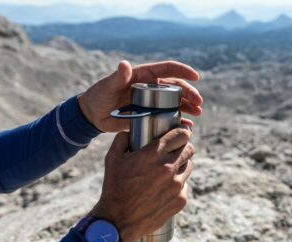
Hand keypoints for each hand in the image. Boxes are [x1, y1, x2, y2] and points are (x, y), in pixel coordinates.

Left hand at [78, 60, 202, 131]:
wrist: (93, 115)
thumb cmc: (99, 95)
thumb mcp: (108, 85)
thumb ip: (118, 76)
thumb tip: (125, 64)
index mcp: (144, 75)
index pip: (168, 69)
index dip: (183, 71)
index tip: (196, 76)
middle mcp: (152, 87)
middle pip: (176, 87)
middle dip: (190, 93)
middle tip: (199, 102)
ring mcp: (153, 102)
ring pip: (176, 102)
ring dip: (189, 106)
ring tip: (198, 113)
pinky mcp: (151, 115)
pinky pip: (169, 117)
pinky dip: (179, 121)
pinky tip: (188, 126)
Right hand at [90, 126, 194, 241]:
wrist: (118, 220)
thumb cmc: (114, 188)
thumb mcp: (112, 159)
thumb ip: (122, 139)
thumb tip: (130, 131)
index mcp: (153, 154)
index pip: (182, 135)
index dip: (182, 132)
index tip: (181, 134)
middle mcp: (168, 167)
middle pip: (189, 149)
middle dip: (183, 147)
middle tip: (174, 151)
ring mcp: (177, 185)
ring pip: (188, 166)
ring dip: (181, 166)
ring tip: (168, 171)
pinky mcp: (181, 199)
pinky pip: (185, 185)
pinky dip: (178, 185)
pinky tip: (165, 188)